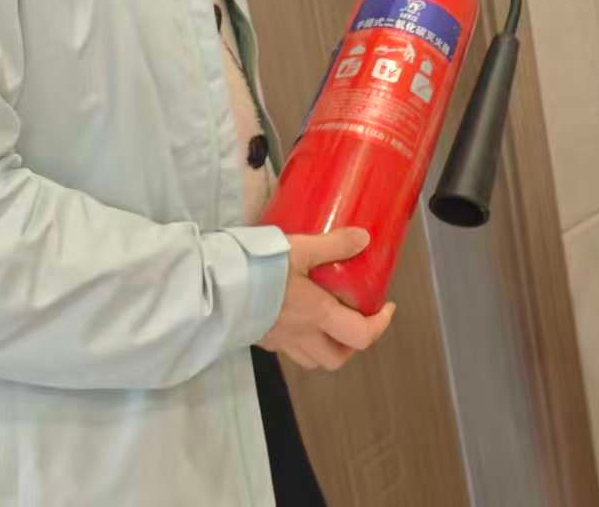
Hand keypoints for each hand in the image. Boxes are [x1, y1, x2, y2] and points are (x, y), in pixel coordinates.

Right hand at [257, 228, 395, 371]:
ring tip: (330, 321)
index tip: (386, 308)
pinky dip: (300, 340)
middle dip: (351, 346)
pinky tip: (296, 315)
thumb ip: (333, 244)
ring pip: (310, 360)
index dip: (380, 327)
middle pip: (335, 359)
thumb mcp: (300, 248)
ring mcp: (278, 341)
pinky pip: (287, 349)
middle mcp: (301, 335)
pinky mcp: (259, 338)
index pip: (360, 336)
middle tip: (356, 320)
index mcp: (317, 315)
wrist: (213, 286)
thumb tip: (365, 238)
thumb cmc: (259, 268)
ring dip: (326, 347)